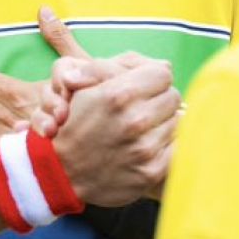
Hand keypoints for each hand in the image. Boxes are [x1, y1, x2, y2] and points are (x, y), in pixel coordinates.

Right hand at [48, 55, 181, 206]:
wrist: (60, 173)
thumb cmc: (71, 124)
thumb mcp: (80, 85)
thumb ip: (115, 66)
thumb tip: (164, 65)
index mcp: (118, 94)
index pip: (163, 74)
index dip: (151, 79)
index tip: (142, 88)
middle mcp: (135, 120)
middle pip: (173, 97)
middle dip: (158, 100)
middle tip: (140, 108)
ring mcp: (145, 148)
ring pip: (177, 122)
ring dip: (162, 123)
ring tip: (140, 129)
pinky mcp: (153, 171)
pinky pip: (178, 147)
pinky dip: (166, 145)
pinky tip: (147, 146)